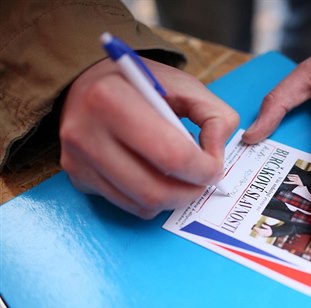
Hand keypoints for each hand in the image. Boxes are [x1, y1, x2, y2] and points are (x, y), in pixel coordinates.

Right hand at [60, 57, 238, 218]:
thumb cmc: (141, 84)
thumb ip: (214, 115)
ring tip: (181, 173)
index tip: (215, 166)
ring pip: (143, 205)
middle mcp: (85, 133)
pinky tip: (157, 175)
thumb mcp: (184, 85)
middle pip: (155, 191)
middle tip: (204, 179)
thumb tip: (216, 156)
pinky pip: (129, 206)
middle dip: (192, 191)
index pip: (171, 155)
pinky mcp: (77, 178)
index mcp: (110, 98)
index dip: (204, 169)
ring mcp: (77, 160)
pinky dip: (154, 199)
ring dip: (175, 197)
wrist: (87, 82)